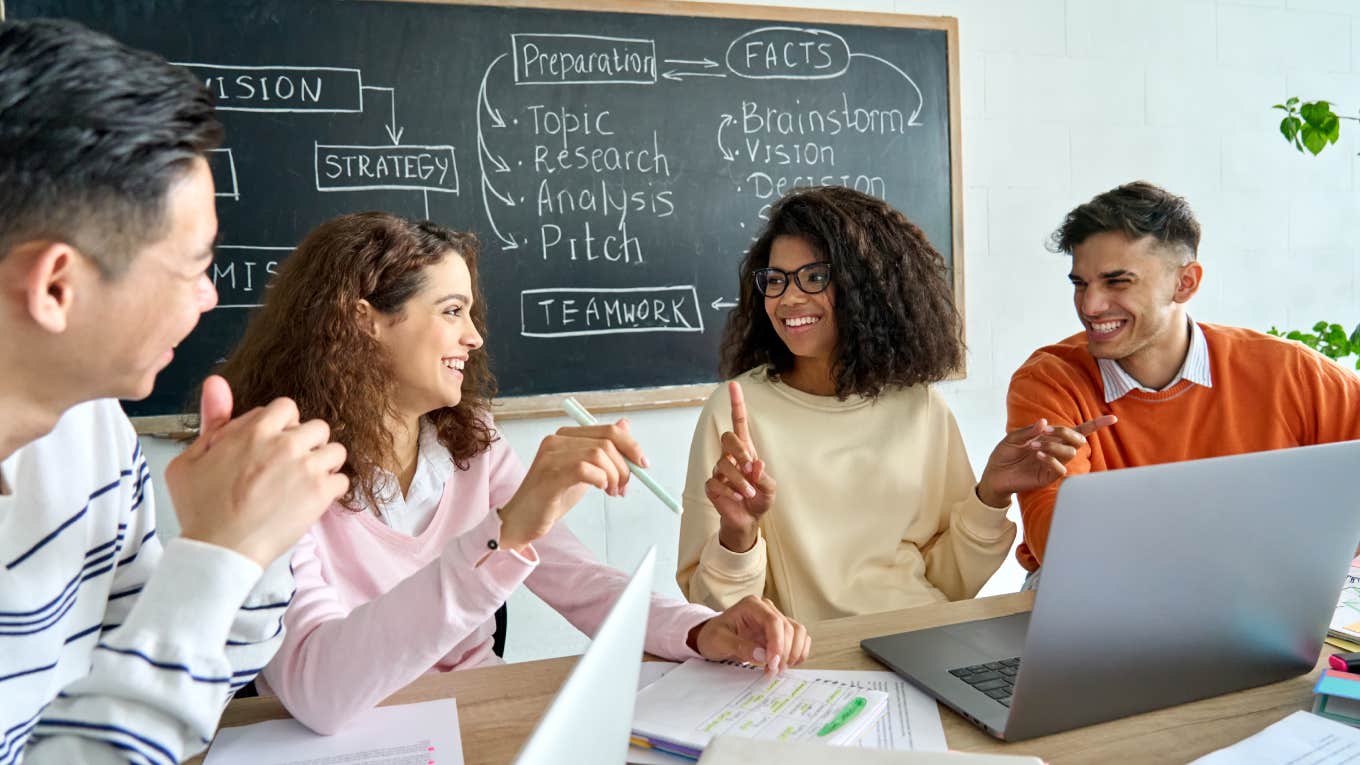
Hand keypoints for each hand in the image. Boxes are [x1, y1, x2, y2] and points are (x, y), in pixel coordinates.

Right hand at [165, 375, 348, 567]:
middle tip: (290, 466)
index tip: (271, 446)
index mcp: (255, 430)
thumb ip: (211, 420)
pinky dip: (331, 490)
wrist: (218, 551)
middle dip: (307, 443)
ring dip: (324, 464)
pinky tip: (312, 500)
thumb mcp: (190, 459)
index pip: (286, 407)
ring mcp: (306, 467)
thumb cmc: (199, 508)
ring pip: (335, 450)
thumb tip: (216, 381)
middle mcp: (285, 443)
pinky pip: (342, 480)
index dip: (281, 426)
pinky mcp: (321, 493)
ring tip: (305, 481)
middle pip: (317, 426)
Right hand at [498, 419, 647, 551]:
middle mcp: (556, 440)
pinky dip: (600, 480)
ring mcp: (551, 456)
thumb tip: (625, 425)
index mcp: (566, 436)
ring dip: (613, 476)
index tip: (642, 464)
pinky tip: (600, 490)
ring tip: (612, 492)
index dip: (630, 446)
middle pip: (606, 441)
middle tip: (624, 486)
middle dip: (624, 466)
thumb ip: (601, 450)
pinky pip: (586, 469)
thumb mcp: (584, 471)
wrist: (522, 520)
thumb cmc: (551, 497)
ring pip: (599, 454)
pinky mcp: (549, 475)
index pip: (607, 430)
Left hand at [690, 595, 810, 675]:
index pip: (774, 621)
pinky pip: (799, 639)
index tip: (772, 662)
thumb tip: (763, 655)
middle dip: (784, 652)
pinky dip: (797, 653)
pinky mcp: (781, 631)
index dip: (777, 643)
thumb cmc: (713, 636)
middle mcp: (767, 608)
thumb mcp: (719, 641)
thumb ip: (740, 647)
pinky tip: (786, 664)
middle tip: (773, 671)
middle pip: (788, 628)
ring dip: (793, 653)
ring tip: (778, 669)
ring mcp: (776, 618)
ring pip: (798, 632)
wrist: (713, 637)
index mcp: (751, 605)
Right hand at [706, 382, 774, 552]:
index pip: (739, 422)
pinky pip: (715, 483)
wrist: (747, 520)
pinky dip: (729, 491)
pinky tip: (737, 498)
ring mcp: (719, 470)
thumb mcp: (769, 488)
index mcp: (746, 450)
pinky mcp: (711, 485)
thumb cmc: (759, 499)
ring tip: (748, 493)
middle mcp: (730, 456)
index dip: (736, 404)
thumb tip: (756, 465)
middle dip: (740, 451)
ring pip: (723, 464)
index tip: (734, 385)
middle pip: (727, 438)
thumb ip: (764, 477)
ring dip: (739, 480)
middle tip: (750, 468)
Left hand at [975, 415, 1116, 506]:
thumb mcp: (1013, 438)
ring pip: (1070, 453)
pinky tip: (1038, 455)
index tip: (1112, 418)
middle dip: (1065, 433)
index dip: (1096, 425)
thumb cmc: (1005, 454)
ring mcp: (1054, 464)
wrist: (994, 474)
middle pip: (1078, 440)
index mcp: (1052, 438)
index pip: (1079, 431)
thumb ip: (1030, 431)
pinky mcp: (1049, 477)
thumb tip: (1044, 422)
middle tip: (1045, 432)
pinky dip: (1051, 459)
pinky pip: (1060, 468)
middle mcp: (1057, 450)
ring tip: (1034, 446)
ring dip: (1054, 446)